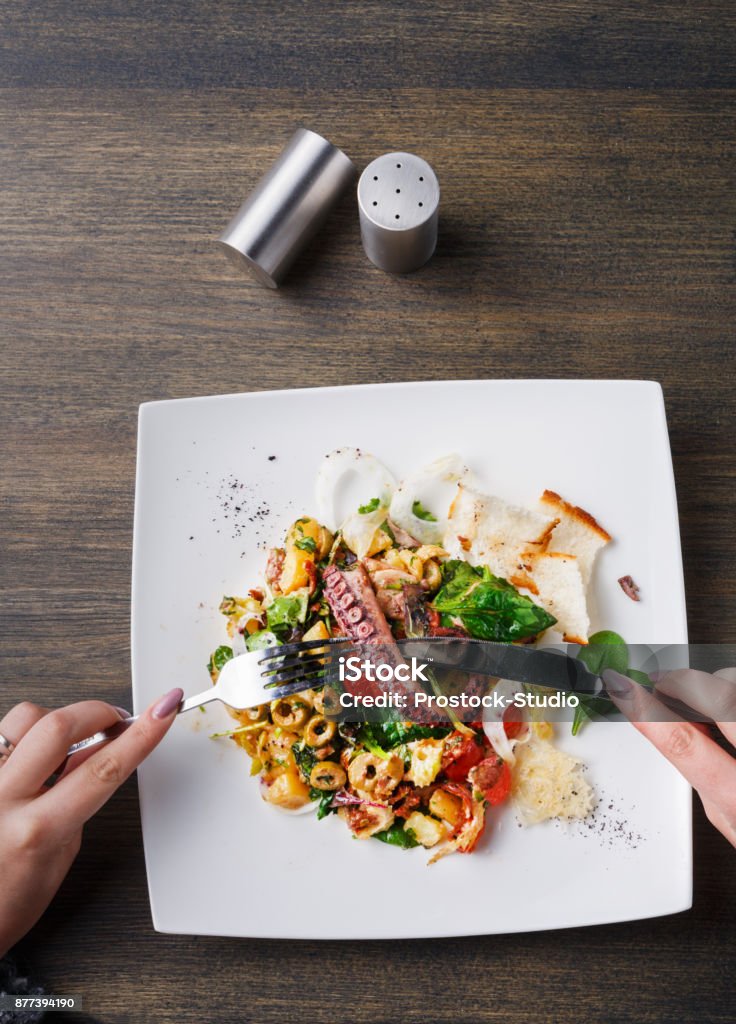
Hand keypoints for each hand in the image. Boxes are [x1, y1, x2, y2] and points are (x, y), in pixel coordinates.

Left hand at [0, 687, 182, 955]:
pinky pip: (2, 732)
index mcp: (36, 831)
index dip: (141, 735)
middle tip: (113, 722)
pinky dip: (25, 736)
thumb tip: (99, 752)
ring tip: (64, 747)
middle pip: (60, 725)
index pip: (104, 769)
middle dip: (97, 713)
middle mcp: (0, 800)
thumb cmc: (4, 904)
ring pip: (25, 718)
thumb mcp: (61, 856)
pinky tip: (31, 759)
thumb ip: (79, 798)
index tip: (163, 711)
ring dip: (56, 722)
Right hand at [604, 667, 735, 847]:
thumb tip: (676, 727)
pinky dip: (734, 694)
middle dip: (686, 681)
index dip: (646, 709)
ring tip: (712, 704)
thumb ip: (704, 774)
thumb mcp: (730, 820)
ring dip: (721, 686)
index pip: (684, 743)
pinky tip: (730, 713)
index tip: (624, 687)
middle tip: (668, 682)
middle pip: (722, 696)